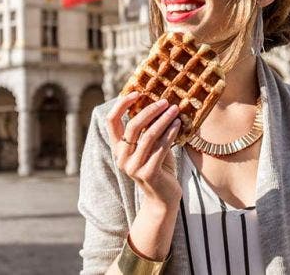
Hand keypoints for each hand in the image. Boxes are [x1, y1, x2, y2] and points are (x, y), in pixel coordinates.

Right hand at [106, 92, 182, 209]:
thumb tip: (159, 101)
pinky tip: (178, 125)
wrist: (163, 198)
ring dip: (164, 120)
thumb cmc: (159, 167)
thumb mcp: (150, 146)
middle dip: (149, 110)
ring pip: (148, 135)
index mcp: (118, 148)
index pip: (111, 121)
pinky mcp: (148, 173)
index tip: (137, 92)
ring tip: (175, 110)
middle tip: (165, 101)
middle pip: (132, 126)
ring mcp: (133, 167)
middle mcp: (121, 157)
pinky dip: (170, 133)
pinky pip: (160, 148)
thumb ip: (148, 129)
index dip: (121, 104)